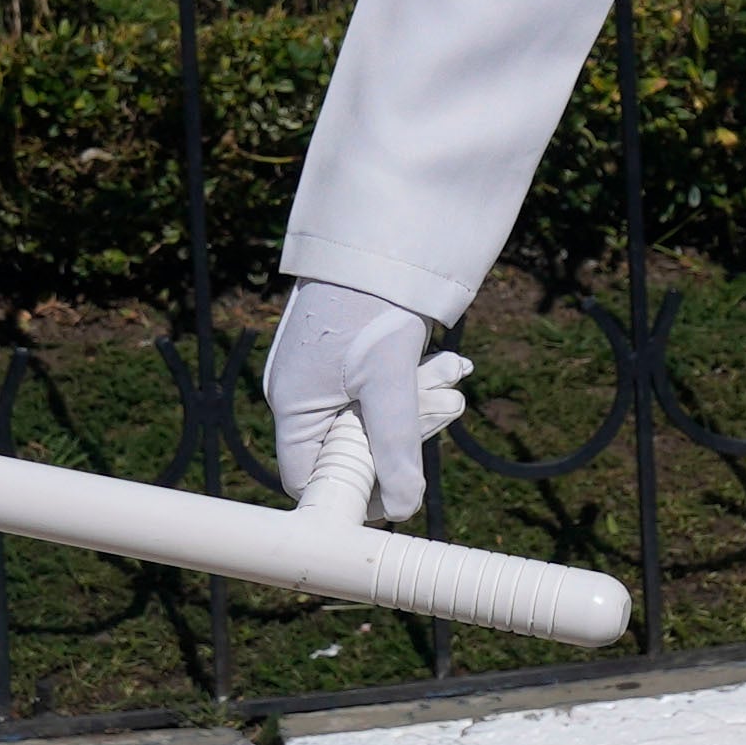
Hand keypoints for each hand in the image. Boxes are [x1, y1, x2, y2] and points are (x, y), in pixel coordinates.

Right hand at [270, 281, 465, 520]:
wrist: (379, 235)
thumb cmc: (372, 304)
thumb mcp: (389, 381)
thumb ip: (395, 447)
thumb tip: (405, 508)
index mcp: (293, 405)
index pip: (311, 479)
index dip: (357, 492)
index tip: (402, 486)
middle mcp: (302, 394)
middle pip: (354, 449)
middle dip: (406, 435)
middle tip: (446, 407)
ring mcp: (326, 375)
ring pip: (377, 418)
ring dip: (420, 404)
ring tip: (452, 373)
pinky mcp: (352, 358)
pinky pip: (385, 390)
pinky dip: (418, 382)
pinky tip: (448, 363)